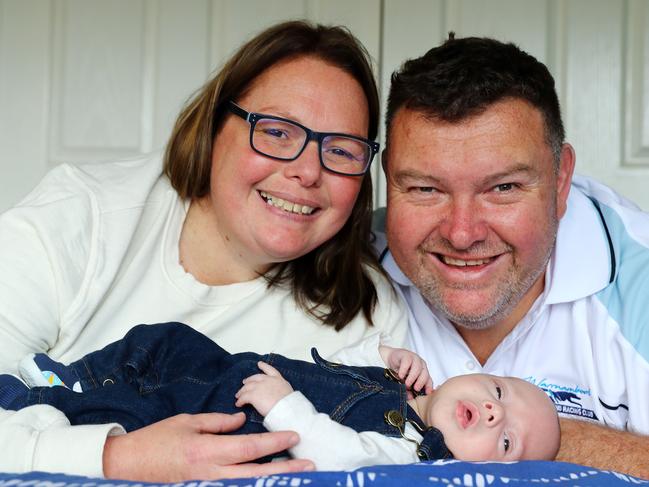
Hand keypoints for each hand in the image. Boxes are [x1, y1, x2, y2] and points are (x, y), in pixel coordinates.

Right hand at [103, 412, 313, 480]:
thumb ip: (218, 422)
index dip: (274, 443)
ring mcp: (207, 486)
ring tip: (296, 478)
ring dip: (271, 481)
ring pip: (246, 485)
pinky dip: (249, 484)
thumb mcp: (188, 422)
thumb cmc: (157, 440)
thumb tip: (241, 420)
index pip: (250, 447)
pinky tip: (264, 482)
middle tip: (310, 466)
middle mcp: (211, 473)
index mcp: (208, 450)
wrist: (127, 466)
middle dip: (285, 470)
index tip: (294, 436)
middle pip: (255, 473)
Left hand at [235, 361, 293, 415]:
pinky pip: (243, 397)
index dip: (264, 366)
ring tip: (238, 396)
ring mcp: (259, 387)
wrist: (286, 409)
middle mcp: (268, 380)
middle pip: (255, 378)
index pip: (270, 370)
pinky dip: (240, 401)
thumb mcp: (288, 392)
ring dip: (242, 391)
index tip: (259, 363)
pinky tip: (238, 404)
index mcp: (278, 379)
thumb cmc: (289, 404)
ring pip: (247, 387)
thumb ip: (280, 390)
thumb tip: (277, 395)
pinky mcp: (253, 395)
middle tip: (244, 383)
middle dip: (249, 380)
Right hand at [379, 345, 432, 394]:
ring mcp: (414, 359)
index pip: (429, 380)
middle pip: (425, 374)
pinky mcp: (406, 355)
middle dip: (421, 382)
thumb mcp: (404, 381)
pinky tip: (400, 375)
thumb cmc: (400, 370)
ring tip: (407, 384)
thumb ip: (408, 390)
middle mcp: (420, 365)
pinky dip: (404, 370)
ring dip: (413, 377)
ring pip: (417, 368)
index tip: (427, 393)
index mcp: (422, 372)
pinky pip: (407, 362)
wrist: (391, 358)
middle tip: (415, 389)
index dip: (429, 387)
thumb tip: (410, 398)